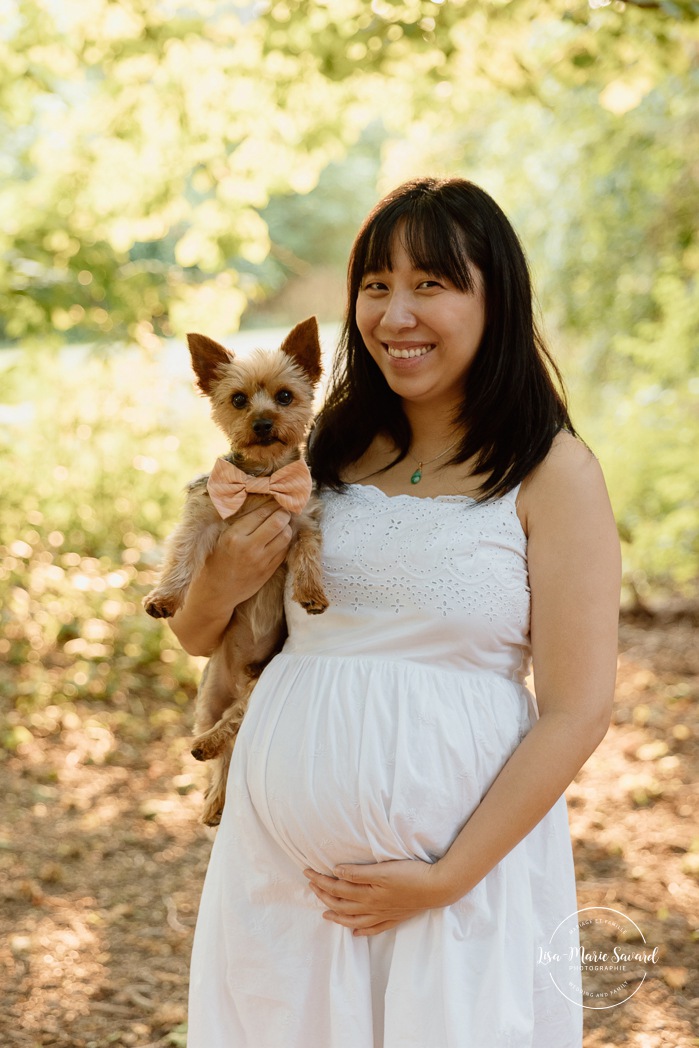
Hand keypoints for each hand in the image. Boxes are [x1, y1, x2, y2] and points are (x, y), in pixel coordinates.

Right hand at [212, 500, 292, 605]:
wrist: (215, 592)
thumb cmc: (215, 561)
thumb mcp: (221, 538)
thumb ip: (240, 524)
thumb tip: (262, 506)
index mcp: (234, 536)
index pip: (260, 514)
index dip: (271, 505)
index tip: (275, 501)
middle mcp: (249, 548)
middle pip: (277, 522)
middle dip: (284, 513)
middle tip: (284, 510)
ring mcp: (261, 561)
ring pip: (285, 536)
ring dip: (287, 527)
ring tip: (283, 523)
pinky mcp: (268, 571)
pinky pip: (284, 551)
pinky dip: (285, 542)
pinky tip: (281, 538)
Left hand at [303, 859, 449, 936]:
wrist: (437, 888)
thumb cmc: (411, 874)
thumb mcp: (383, 869)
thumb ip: (358, 873)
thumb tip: (336, 872)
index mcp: (367, 894)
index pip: (337, 888)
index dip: (320, 881)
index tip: (307, 872)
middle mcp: (372, 908)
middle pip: (341, 905)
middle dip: (323, 895)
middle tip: (311, 886)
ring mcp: (383, 915)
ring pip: (354, 920)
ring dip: (337, 916)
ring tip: (325, 914)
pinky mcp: (394, 918)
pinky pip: (373, 929)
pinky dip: (361, 931)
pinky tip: (355, 933)